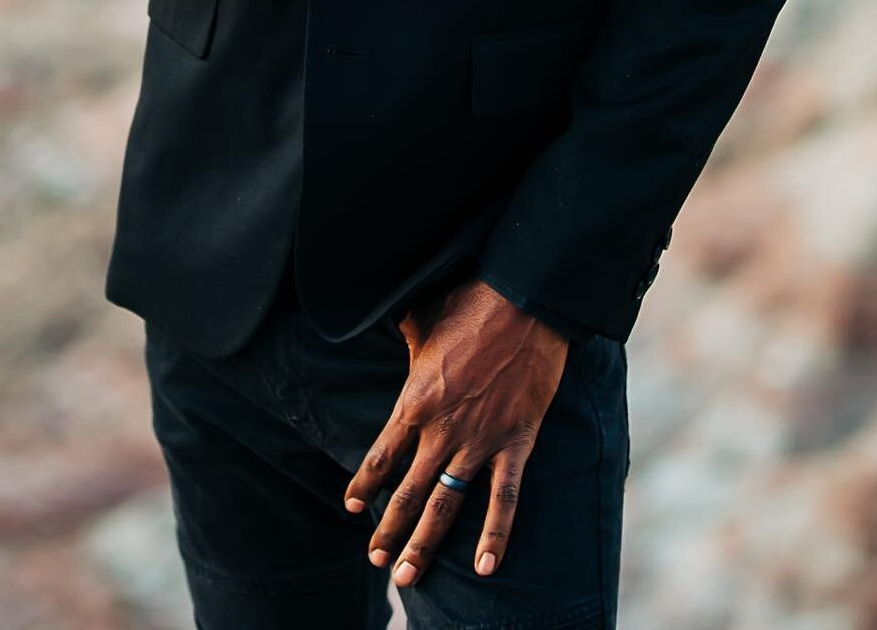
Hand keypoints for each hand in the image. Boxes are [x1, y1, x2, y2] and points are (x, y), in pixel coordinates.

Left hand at [342, 276, 570, 587]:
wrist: (524, 302)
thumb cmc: (472, 303)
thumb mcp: (425, 317)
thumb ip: (405, 334)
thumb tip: (388, 321)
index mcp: (416, 400)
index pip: (383, 454)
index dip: (365, 483)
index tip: (352, 507)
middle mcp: (442, 429)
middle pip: (409, 491)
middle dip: (390, 530)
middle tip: (377, 560)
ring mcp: (480, 440)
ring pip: (446, 504)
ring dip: (425, 543)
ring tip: (407, 576)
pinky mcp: (516, 442)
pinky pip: (504, 499)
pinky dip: (495, 536)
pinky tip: (484, 568)